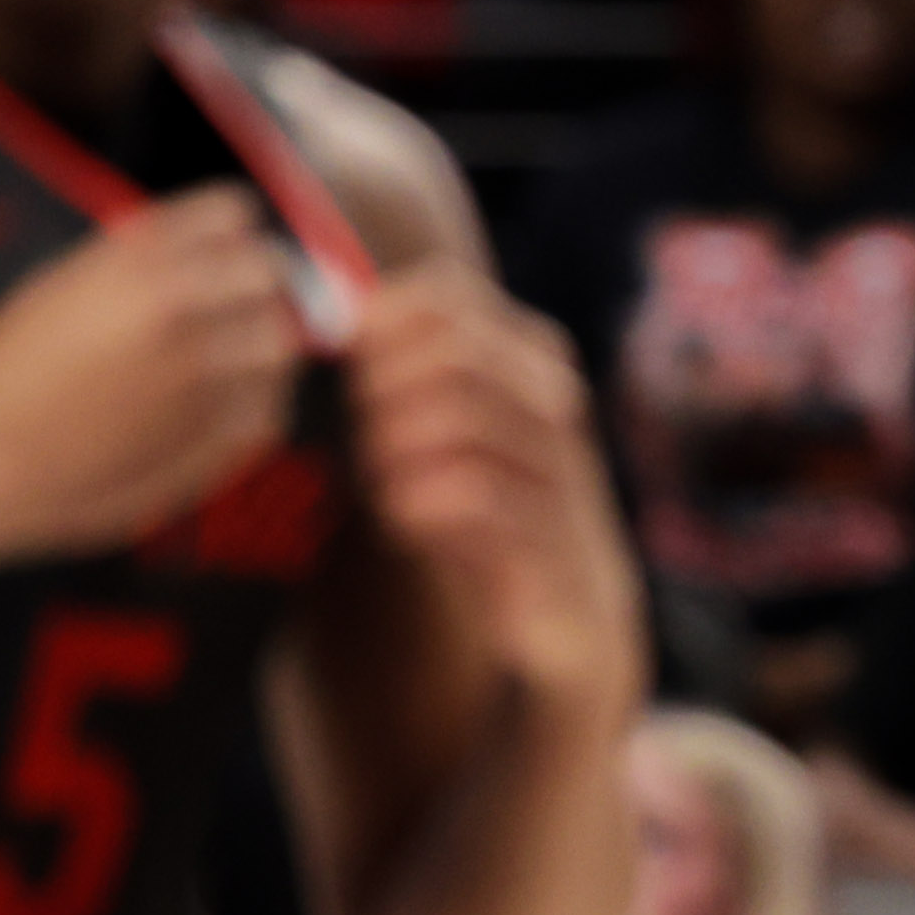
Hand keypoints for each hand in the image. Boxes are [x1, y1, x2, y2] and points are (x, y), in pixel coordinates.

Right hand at [0, 183, 304, 563]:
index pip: (233, 215)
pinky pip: (265, 414)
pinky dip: (248, 415)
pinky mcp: (206, 436)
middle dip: (262, 295)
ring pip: (280, 349)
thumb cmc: (1, 377)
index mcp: (131, 255)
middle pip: (272, 277)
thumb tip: (218, 258)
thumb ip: (140, 268)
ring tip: (221, 374)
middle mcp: (173, 303)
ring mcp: (197, 370)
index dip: (239, 240)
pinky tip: (206, 420)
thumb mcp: (61, 286)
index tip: (233, 261)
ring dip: (261, 358)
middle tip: (240, 320)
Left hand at [345, 259, 637, 702]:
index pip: (451, 299)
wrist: (571, 615)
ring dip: (397, 449)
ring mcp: (559, 471)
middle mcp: (555, 407)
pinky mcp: (549, 540)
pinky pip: (472, 499)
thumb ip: (412, 371)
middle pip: (455, 353)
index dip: (381, 321)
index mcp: (533, 364)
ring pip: (463, 420)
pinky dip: (418, 505)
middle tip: (367, 427)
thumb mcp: (460, 431)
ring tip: (385, 481)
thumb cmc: (496, 513)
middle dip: (386, 386)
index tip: (348, 363)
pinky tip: (407, 521)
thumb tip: (342, 313)